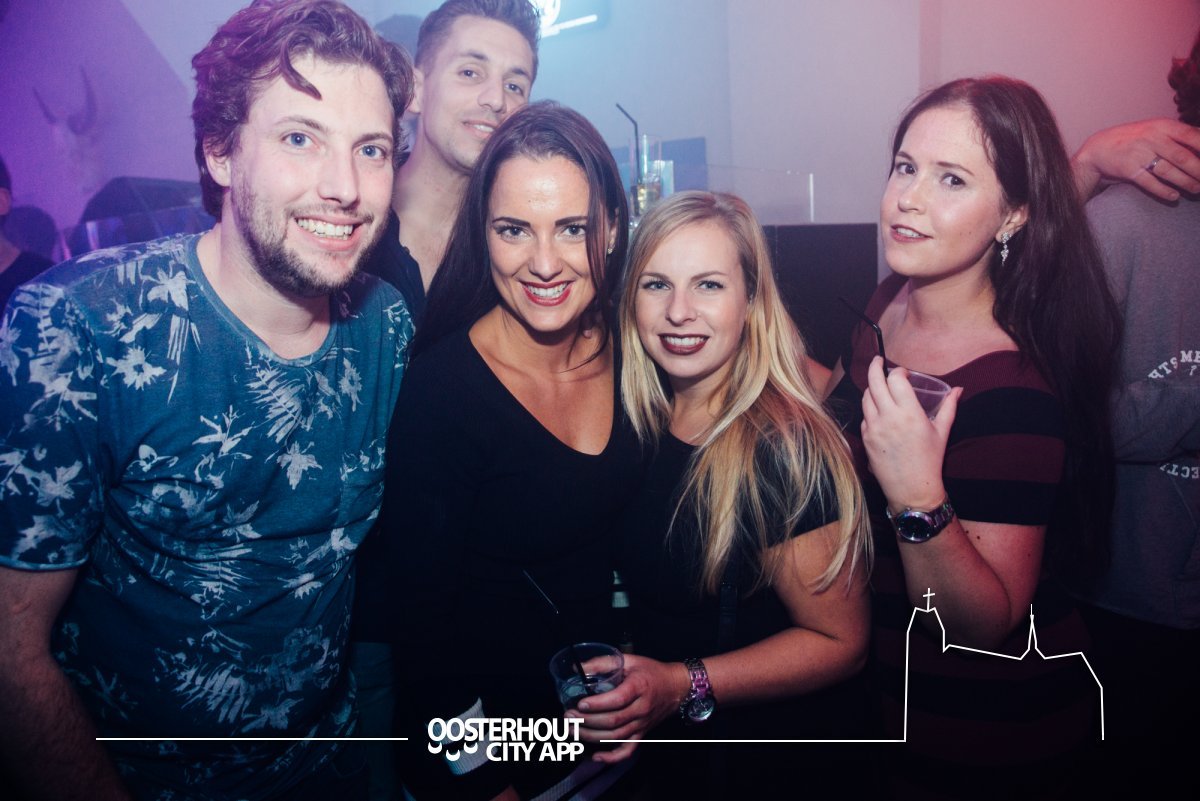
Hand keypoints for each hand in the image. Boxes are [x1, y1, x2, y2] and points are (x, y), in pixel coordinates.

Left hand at [566, 654, 685, 763]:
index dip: (598, 704)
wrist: (675, 688)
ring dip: (591, 736)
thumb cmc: (650, 672)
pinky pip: (628, 750)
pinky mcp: (642, 734)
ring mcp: (642, 725)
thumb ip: (603, 663)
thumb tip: (577, 668)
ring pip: (615, 737)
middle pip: (613, 721)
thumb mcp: (629, 660)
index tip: (580, 703)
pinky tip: (596, 756)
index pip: (618, 699)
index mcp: (639, 687)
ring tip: (572, 729)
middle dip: (587, 721)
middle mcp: (642, 709)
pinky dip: (612, 757)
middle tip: (569, 716)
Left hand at [860, 356, 960, 510]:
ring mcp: (874, 428)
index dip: (898, 371)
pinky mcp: (865, 439)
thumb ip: (949, 407)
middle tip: (878, 360)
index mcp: (910, 414)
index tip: (903, 372)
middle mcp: (889, 418)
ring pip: (865, 397)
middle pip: (874, 382)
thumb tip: (958, 389)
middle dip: (875, 367)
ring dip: (872, 388)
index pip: (895, 380)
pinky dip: (870, 409)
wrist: (912, 489)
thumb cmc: (930, 461)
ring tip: (879, 386)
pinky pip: (864, 416)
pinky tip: (878, 410)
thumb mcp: (942, 432)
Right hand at [1072, 118, 1199, 200]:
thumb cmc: (1134, 138)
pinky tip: (1174, 197)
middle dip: (1199, 171)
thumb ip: (1178, 136)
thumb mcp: (1156, 129)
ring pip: (1168, 171)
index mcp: (1163, 126)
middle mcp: (1152, 138)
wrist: (1099, 147)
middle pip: (1182, 157)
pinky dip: (1164, 191)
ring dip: (1185, 182)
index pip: (1192, 136)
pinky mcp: (1129, 170)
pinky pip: (1150, 183)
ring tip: (1196, 189)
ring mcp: (1140, 154)